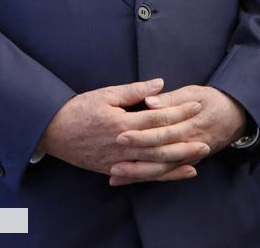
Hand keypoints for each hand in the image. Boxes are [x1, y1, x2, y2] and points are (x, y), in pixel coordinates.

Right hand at [37, 78, 206, 181]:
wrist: (52, 131)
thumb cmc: (79, 109)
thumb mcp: (106, 94)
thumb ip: (135, 90)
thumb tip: (161, 83)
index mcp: (122, 123)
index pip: (158, 118)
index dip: (179, 111)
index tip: (197, 105)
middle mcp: (122, 144)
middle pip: (160, 145)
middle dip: (184, 142)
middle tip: (206, 139)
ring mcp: (118, 160)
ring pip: (152, 164)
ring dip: (176, 163)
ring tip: (197, 159)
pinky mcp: (113, 169)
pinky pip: (141, 175)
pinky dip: (160, 175)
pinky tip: (175, 173)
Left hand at [109, 85, 247, 184]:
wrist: (236, 116)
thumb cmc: (213, 100)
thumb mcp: (195, 92)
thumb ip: (171, 99)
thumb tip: (150, 101)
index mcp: (190, 124)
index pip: (163, 130)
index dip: (142, 134)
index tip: (121, 133)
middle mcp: (189, 143)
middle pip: (159, 152)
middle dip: (135, 155)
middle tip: (112, 157)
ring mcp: (188, 156)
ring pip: (161, 169)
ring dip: (137, 172)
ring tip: (115, 173)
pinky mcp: (185, 163)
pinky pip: (164, 174)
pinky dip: (145, 178)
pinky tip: (125, 180)